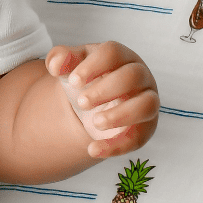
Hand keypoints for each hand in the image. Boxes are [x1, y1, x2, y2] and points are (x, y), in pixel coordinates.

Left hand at [45, 41, 158, 159]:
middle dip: (105, 90)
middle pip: (133, 76)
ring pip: (147, 105)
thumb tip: (55, 64)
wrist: (93, 103)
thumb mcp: (70, 66)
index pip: (113, 53)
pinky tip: (93, 150)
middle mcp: (140, 76)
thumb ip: (60, 59)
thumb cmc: (86, 77)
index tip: (73, 81)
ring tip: (94, 122)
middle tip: (80, 102)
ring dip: (120, 115)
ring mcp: (147, 101)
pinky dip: (116, 146)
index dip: (93, 66)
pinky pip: (138, 138)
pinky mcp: (145, 127)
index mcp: (120, 56)